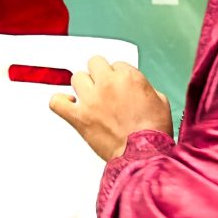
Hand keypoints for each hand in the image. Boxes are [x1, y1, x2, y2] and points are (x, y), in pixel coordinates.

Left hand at [51, 56, 171, 163]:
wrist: (143, 154)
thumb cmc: (153, 132)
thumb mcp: (160, 101)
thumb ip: (144, 88)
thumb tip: (136, 89)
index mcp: (129, 77)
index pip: (117, 64)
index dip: (118, 76)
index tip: (120, 86)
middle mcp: (108, 84)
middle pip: (94, 63)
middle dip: (100, 74)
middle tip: (105, 87)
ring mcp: (91, 100)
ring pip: (77, 77)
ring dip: (83, 86)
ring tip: (90, 97)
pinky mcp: (79, 117)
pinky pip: (57, 102)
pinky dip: (60, 102)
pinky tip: (69, 104)